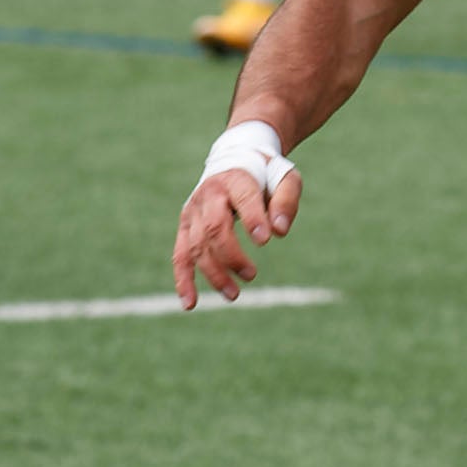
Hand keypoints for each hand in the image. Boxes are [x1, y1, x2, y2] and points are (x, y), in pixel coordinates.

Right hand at [172, 165, 303, 309]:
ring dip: (213, 273)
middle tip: (251, 274)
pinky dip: (183, 280)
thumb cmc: (266, 176)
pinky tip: (190, 303)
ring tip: (234, 294)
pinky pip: (180, 256)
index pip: (243, 198)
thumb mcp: (285, 178)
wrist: (236, 163)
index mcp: (236, 178)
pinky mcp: (185, 228)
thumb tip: (279, 231)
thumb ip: (286, 200)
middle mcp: (209, 195)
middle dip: (231, 255)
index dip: (253, 219)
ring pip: (196, 246)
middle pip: (213, 228)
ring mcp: (193, 212)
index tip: (265, 239)